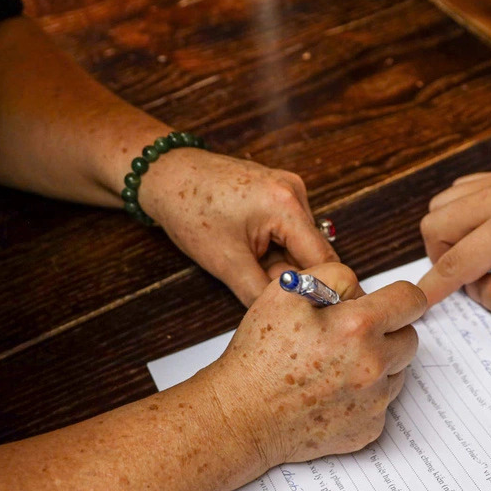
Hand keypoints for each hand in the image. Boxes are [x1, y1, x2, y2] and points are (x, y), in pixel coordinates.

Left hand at [137, 150, 337, 305]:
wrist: (166, 175)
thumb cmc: (189, 210)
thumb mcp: (226, 263)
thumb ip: (262, 293)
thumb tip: (288, 314)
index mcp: (286, 205)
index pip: (324, 260)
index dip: (321, 291)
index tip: (314, 312)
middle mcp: (294, 191)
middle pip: (313, 251)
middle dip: (294, 275)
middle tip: (265, 289)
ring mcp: (287, 188)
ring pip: (299, 243)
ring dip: (281, 262)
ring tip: (247, 262)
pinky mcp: (277, 191)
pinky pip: (288, 230)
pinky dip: (274, 247)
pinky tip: (247, 248)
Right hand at [204, 263, 426, 466]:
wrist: (241, 416)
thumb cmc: (259, 354)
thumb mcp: (285, 292)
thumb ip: (335, 275)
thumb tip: (365, 290)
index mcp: (358, 327)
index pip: (411, 300)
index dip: (397, 298)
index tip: (385, 303)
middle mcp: (374, 366)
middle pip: (409, 338)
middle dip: (386, 331)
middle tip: (348, 336)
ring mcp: (374, 402)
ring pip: (398, 372)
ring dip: (377, 364)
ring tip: (335, 366)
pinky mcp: (369, 429)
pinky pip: (381, 403)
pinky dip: (364, 396)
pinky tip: (331, 393)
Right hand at [417, 167, 490, 314]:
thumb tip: (475, 290)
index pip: (458, 261)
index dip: (433, 287)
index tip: (417, 303)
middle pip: (435, 223)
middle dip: (439, 257)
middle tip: (468, 279)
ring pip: (443, 203)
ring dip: (448, 234)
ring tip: (480, 257)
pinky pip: (463, 191)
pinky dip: (461, 215)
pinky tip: (487, 235)